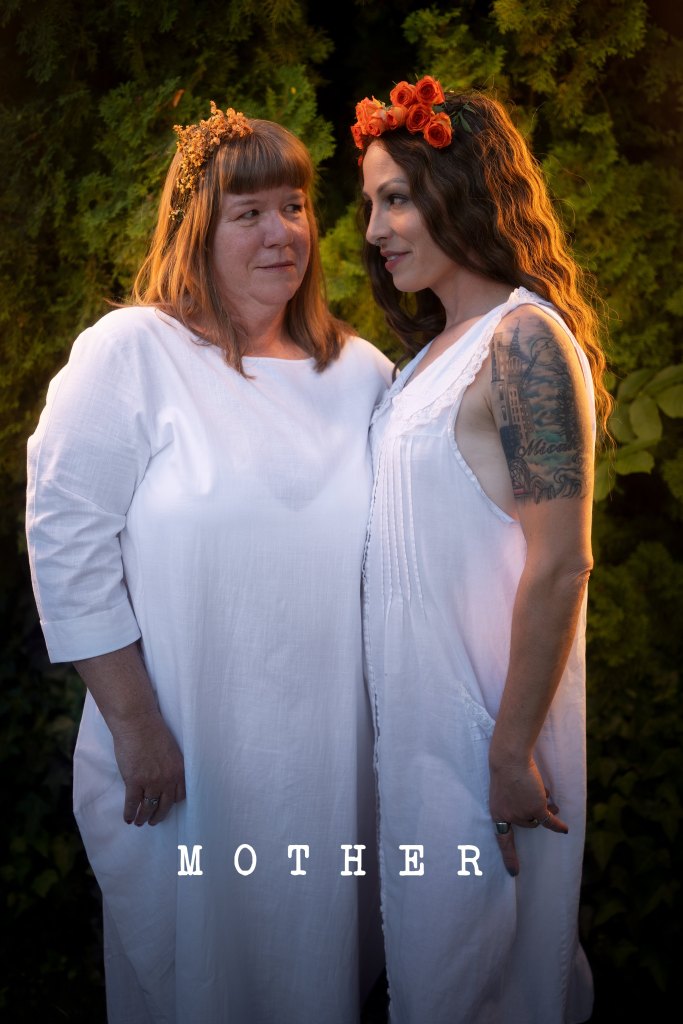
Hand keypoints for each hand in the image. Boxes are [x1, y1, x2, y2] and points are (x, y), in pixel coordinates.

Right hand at [110, 710, 185, 825]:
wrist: (138, 722)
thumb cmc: (153, 731)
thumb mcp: (170, 750)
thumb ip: (169, 765)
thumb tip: (163, 777)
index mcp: (180, 770)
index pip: (180, 794)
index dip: (172, 802)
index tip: (167, 805)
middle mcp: (168, 779)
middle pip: (165, 805)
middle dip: (159, 815)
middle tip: (153, 821)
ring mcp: (151, 782)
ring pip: (148, 807)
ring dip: (143, 817)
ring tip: (139, 821)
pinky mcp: (134, 781)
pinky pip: (132, 804)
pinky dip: (129, 813)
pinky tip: (127, 818)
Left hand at [489, 757, 566, 875]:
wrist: (509, 758)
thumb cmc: (505, 768)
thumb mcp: (505, 789)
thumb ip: (515, 801)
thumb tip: (541, 810)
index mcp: (497, 813)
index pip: (502, 840)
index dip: (509, 856)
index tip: (514, 873)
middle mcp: (509, 817)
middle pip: (526, 822)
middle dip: (532, 810)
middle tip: (537, 796)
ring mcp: (522, 814)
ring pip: (537, 817)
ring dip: (543, 807)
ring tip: (547, 797)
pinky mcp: (535, 808)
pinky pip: (549, 820)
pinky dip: (557, 825)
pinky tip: (565, 829)